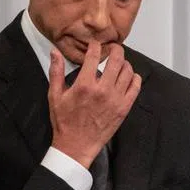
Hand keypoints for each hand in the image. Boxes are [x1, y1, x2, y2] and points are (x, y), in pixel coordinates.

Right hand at [48, 41, 141, 168]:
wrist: (76, 144)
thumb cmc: (64, 121)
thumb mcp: (55, 95)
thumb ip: (56, 71)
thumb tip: (55, 52)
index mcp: (84, 85)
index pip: (94, 56)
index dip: (96, 46)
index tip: (96, 44)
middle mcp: (102, 90)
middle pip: (117, 60)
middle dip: (116, 50)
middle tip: (113, 48)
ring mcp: (116, 99)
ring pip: (128, 72)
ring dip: (125, 63)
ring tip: (120, 62)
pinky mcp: (124, 108)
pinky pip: (135, 88)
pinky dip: (134, 78)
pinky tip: (130, 76)